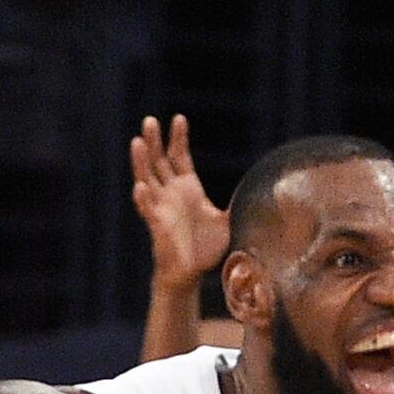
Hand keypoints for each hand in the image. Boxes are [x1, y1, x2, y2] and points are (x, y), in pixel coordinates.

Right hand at [130, 114, 229, 284]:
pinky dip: (143, 199)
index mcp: (187, 188)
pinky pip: (147, 210)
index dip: (178, 138)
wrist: (191, 275)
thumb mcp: (226, 221)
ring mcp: (162, 208)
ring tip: (137, 142)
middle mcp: (171, 193)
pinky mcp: (157, 225)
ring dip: (141, 161)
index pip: (179, 156)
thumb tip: (256, 192)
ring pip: (147, 179)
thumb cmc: (205, 249)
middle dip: (154, 141)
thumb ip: (236, 204)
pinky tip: (140, 187)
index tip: (179, 118)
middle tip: (149, 121)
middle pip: (159, 161)